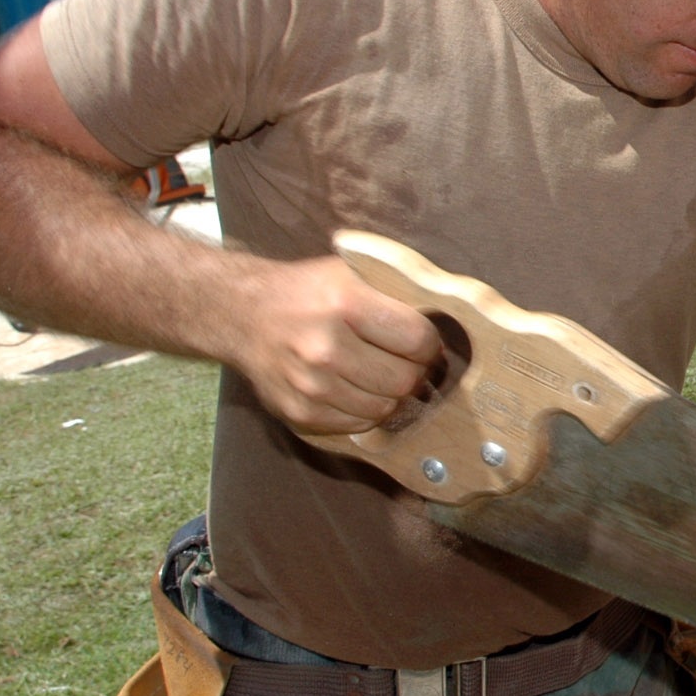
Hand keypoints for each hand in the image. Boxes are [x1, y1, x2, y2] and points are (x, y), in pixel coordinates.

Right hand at [229, 255, 441, 435]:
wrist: (241, 313)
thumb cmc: (308, 291)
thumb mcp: (351, 272)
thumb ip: (398, 290)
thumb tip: (453, 313)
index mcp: (344, 303)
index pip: (418, 339)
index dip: (428, 343)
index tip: (420, 339)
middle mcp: (324, 347)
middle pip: (405, 380)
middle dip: (413, 371)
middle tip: (404, 360)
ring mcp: (310, 385)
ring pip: (385, 407)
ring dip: (392, 393)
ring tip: (378, 372)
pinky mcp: (300, 412)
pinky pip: (359, 424)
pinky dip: (366, 410)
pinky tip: (355, 387)